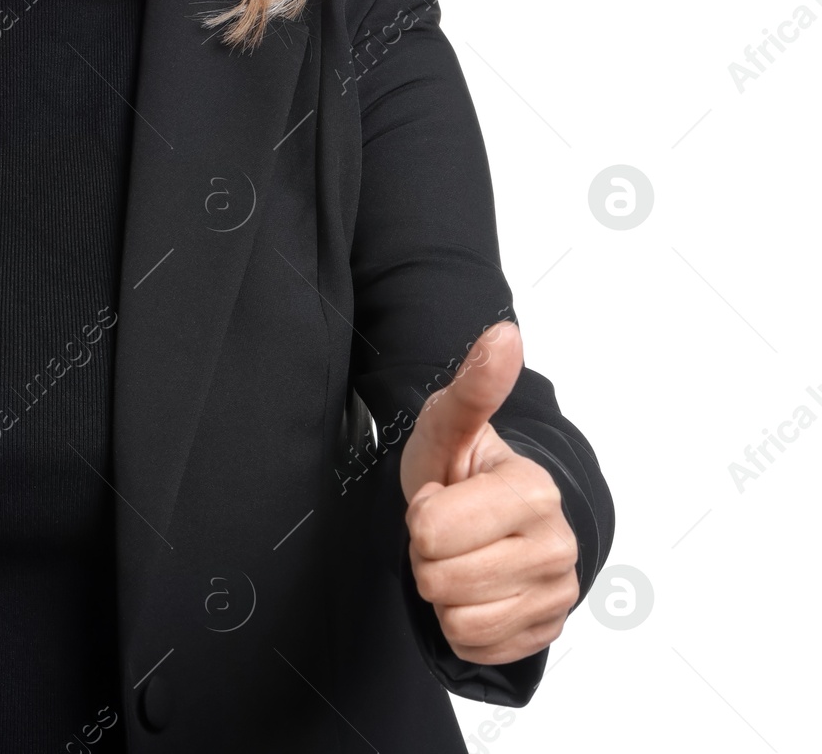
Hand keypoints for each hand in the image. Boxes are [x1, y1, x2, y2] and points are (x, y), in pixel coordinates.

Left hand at [400, 321, 579, 664]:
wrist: (483, 518)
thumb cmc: (459, 467)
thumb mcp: (450, 425)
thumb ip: (474, 386)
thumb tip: (506, 333)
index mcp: (534, 491)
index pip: (432, 529)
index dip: (421, 513)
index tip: (443, 496)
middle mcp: (558, 547)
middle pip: (440, 578)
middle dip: (427, 554)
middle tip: (447, 530)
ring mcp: (558, 596)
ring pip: (458, 618)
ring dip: (443, 589)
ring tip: (461, 556)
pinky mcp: (545, 633)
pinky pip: (473, 647)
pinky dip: (460, 624)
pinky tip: (475, 590)